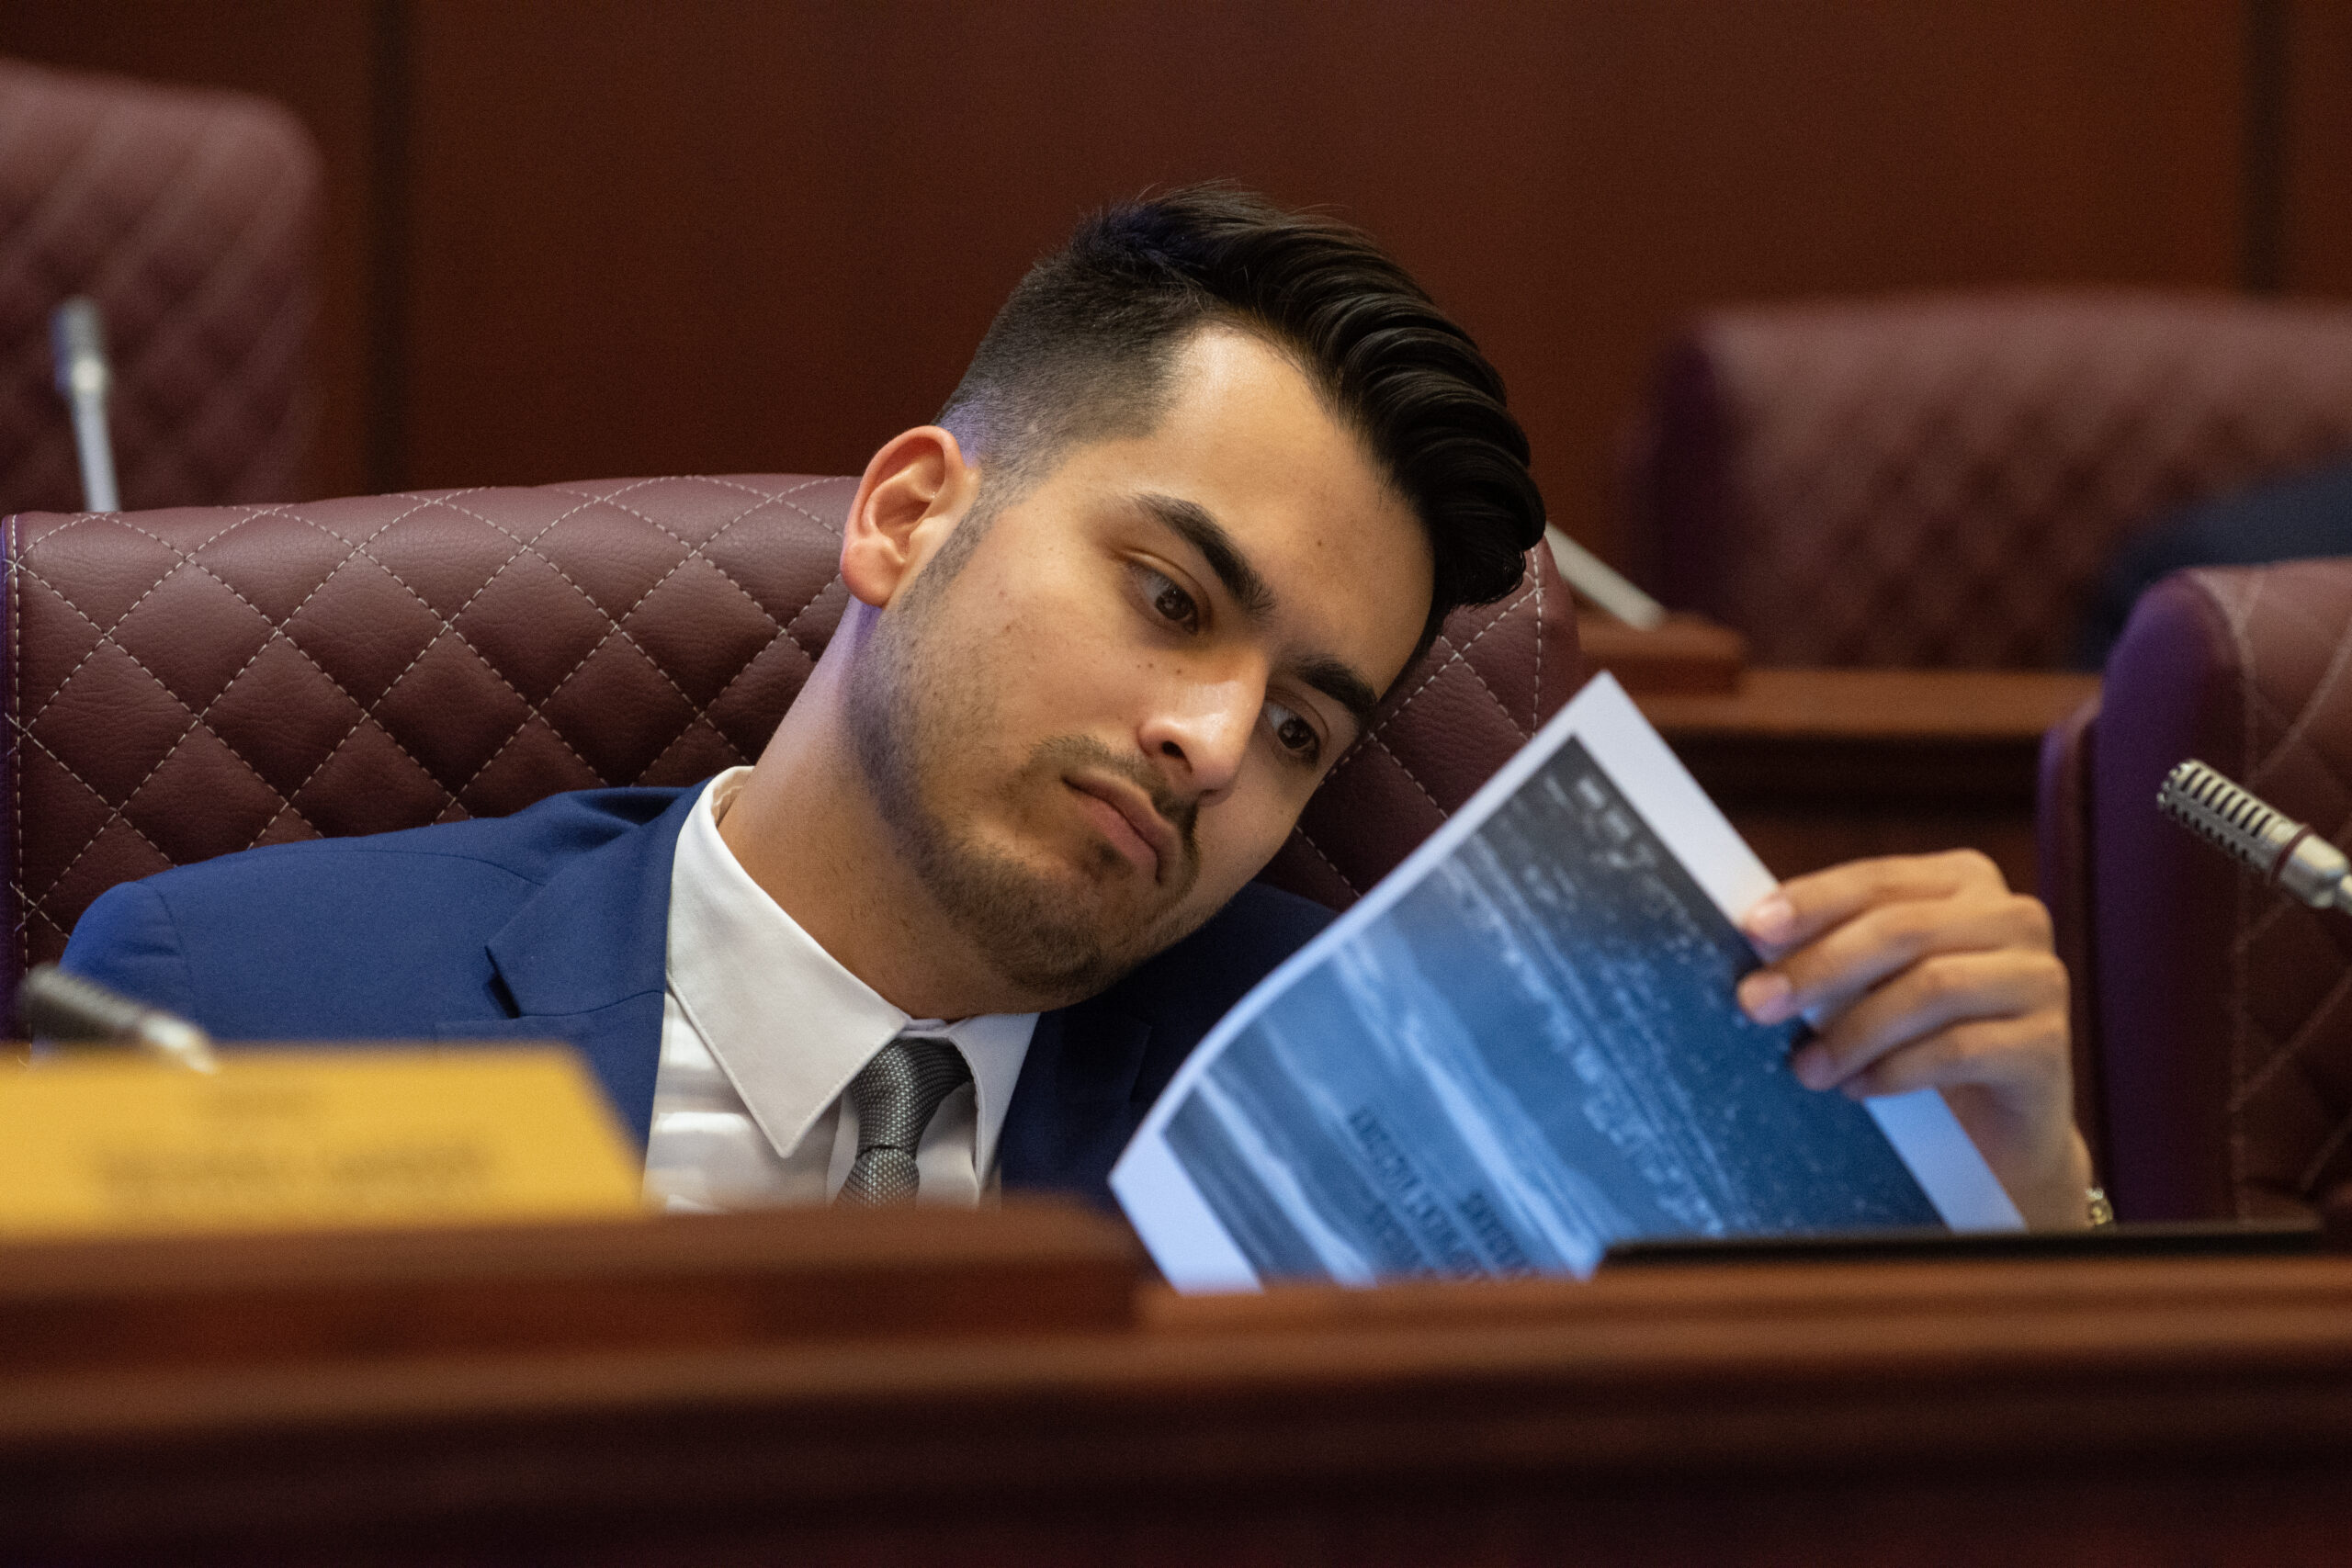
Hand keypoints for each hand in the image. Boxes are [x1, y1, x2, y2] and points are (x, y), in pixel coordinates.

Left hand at [1734, 850, 2093, 1229]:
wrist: (1992, 1134)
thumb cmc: (1913, 1039)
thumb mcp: (1867, 983)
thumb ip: (1826, 948)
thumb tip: (1748, 938)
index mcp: (1963, 881)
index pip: (1876, 879)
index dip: (1812, 901)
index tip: (1751, 931)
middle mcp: (2013, 917)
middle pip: (1902, 930)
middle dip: (1819, 967)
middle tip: (1756, 1004)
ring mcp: (2040, 978)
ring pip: (1931, 988)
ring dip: (1853, 1030)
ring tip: (1804, 1068)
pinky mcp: (2050, 1043)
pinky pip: (1960, 1048)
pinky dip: (1896, 1069)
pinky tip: (1857, 1089)